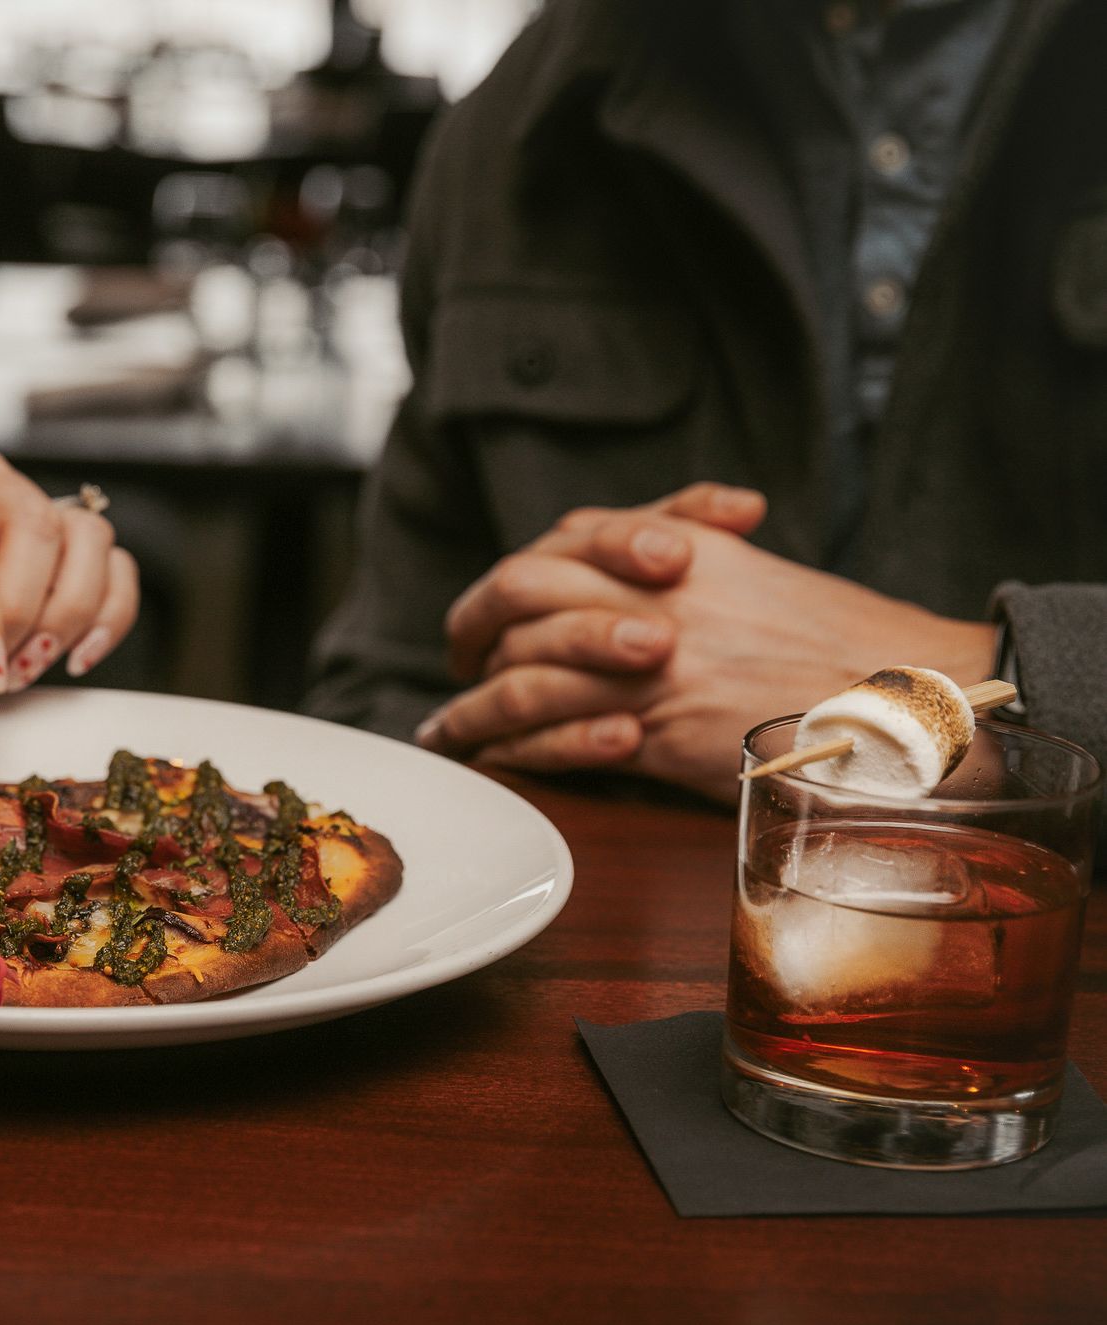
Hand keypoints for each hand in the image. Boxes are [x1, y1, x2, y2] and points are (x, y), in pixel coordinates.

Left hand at [420, 492, 996, 801]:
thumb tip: (623, 566)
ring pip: (523, 675)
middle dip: (469, 630)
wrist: (897, 697)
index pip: (562, 542)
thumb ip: (684, 556)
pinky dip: (514, 751)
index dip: (515, 577)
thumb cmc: (833, 644)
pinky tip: (494, 761)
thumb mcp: (753, 576)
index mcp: (675, 549)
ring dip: (474, 708)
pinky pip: (555, 738)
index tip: (492, 609)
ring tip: (448, 730)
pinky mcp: (654, 733)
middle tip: (454, 664)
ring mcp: (647, 668)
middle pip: (518, 595)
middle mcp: (650, 597)